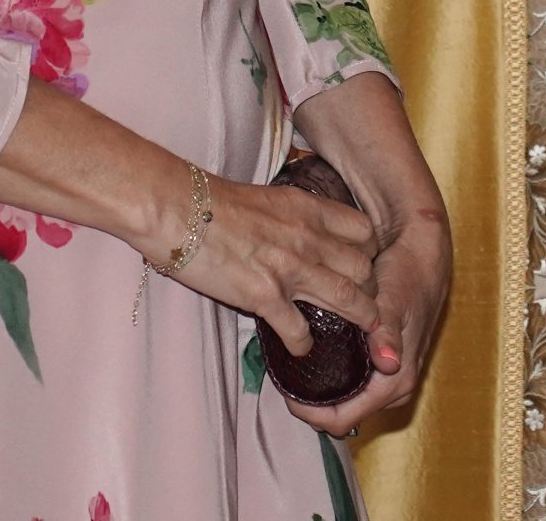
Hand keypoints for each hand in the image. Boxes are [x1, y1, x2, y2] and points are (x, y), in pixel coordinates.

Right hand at [146, 174, 380, 357]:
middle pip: (364, 269)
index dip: (369, 252)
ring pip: (349, 301)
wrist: (176, 207)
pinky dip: (304, 345)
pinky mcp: (265, 296)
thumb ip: (291, 216)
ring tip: (355, 333)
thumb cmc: (211, 200)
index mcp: (306, 208)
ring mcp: (289, 268)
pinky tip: (299, 347)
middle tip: (362, 304)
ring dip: (356, 321)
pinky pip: (301, 331)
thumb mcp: (265, 197)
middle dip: (369, 291)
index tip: (362, 266)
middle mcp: (307, 237)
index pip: (364, 231)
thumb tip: (300, 230)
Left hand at [281, 212, 450, 436]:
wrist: (422, 256)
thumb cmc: (408, 276)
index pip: (344, 419)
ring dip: (319, 391)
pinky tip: (310, 355)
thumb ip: (388, 331)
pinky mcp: (380, 360)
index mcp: (396, 381)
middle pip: (342, 413)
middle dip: (311, 404)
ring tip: (290, 369)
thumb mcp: (395, 300)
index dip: (311, 414)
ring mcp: (387, 375)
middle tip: (281, 380)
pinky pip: (351, 382)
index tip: (284, 396)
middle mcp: (392, 386)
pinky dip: (330, 376)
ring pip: (346, 399)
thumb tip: (388, 362)